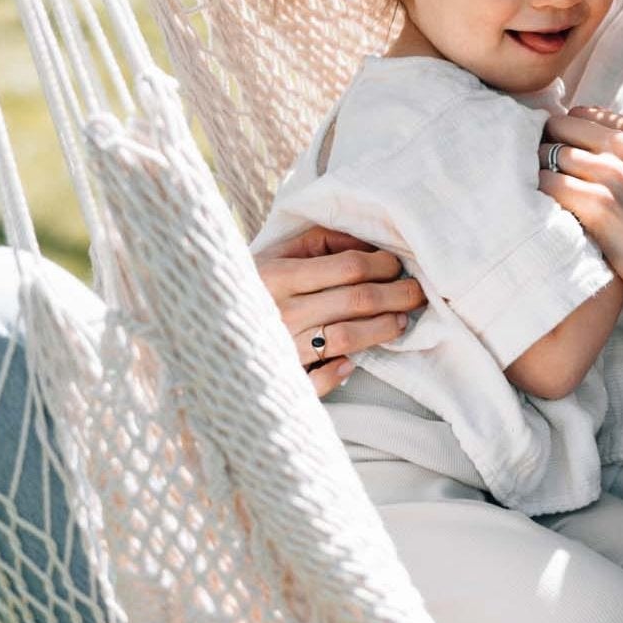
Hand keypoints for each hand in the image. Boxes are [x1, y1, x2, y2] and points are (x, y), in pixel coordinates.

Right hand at [253, 225, 425, 397]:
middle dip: (396, 296)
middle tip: (418, 293)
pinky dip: (338, 372)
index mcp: (279, 276)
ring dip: (382, 330)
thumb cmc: (252, 285)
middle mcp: (281, 312)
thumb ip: (320, 241)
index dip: (383, 265)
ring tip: (401, 322)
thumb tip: (367, 242)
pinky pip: (317, 382)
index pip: (348, 267)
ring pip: (347, 339)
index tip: (398, 265)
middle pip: (356, 301)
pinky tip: (352, 363)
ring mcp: (281, 349)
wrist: (204, 325)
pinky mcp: (280, 379)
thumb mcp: (277, 254)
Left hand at [537, 106, 622, 332]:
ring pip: (549, 154)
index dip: (565, 135)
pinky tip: (541, 209)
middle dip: (547, 147)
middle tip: (541, 172)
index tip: (559, 155)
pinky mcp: (597, 205)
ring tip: (540, 193)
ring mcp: (613, 175)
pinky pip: (547, 184)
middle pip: (560, 128)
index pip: (581, 114)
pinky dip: (539, 194)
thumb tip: (602, 134)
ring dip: (539, 173)